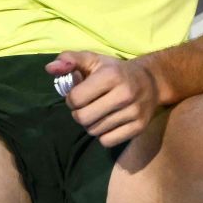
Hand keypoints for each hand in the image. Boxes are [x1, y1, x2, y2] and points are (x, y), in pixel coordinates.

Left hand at [48, 51, 163, 147]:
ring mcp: (134, 112)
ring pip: (94, 131)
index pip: (75, 99)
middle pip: (83, 118)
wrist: (152, 82)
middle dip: (79, 114)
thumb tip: (49, 69)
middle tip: (86, 106)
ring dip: (90, 124)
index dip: (72, 99)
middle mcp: (124, 94)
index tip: (79, 94)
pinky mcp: (138, 127)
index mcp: (111, 75)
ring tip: (98, 113)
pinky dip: (103, 135)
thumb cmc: (115, 71)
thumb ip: (69, 60)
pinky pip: (107, 141)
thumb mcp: (93, 60)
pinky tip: (108, 122)